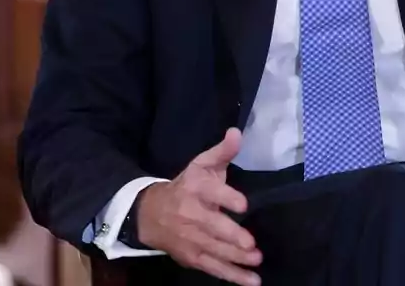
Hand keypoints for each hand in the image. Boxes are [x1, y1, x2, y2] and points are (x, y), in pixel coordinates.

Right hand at [137, 128, 261, 285]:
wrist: (149, 214)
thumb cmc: (186, 186)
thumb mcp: (201, 165)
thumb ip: (223, 152)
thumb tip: (237, 133)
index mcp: (195, 189)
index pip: (211, 193)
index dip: (226, 198)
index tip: (242, 204)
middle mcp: (191, 215)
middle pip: (212, 227)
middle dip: (231, 236)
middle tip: (250, 243)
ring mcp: (191, 239)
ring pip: (214, 250)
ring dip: (236, 258)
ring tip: (255, 261)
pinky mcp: (192, 258)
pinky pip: (213, 268)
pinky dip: (232, 276)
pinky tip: (251, 281)